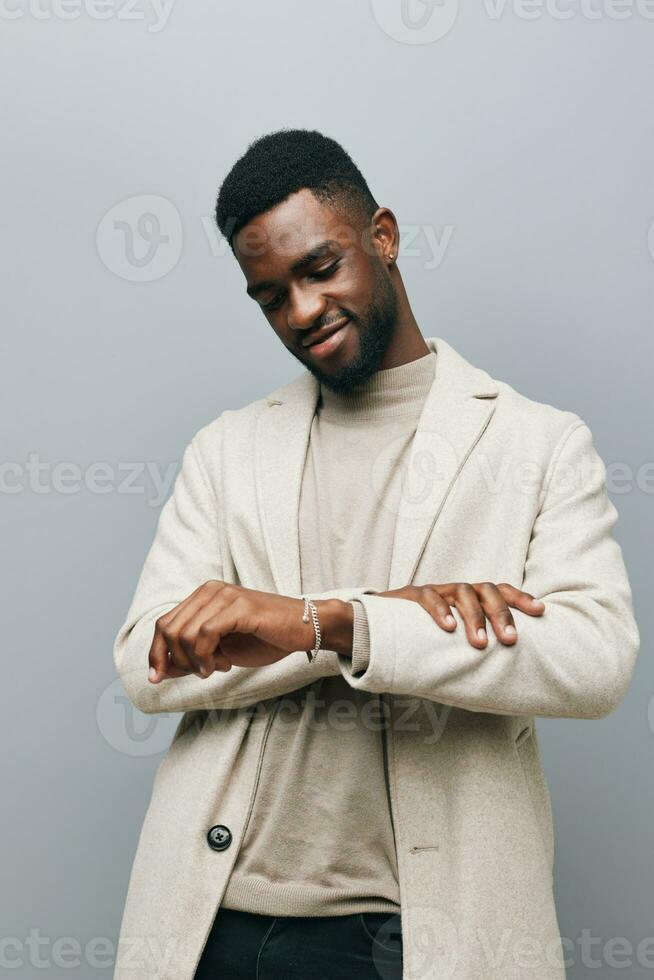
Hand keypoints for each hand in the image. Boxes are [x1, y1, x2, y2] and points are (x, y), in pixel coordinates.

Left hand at [148, 581, 314, 682]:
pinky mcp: (239, 606)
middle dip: (176, 661)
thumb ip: (192, 657)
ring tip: (215, 669)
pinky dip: (206, 656)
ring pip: (185, 633)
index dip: (155, 653)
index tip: (156, 678)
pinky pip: (206, 633)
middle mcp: (210, 591)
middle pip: (169, 629)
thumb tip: (161, 671)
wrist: (304, 628)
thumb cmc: (265, 638)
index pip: (164, 624)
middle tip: (199, 674)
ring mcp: (225, 596)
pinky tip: (221, 666)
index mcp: (202, 597)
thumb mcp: (221, 652)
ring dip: (194, 661)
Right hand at [377, 582, 543, 648]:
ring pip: (462, 592)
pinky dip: (440, 611)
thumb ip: (476, 647)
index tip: (540, 612)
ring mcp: (436, 590)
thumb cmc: (426, 637)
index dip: (522, 599)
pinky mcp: (411, 596)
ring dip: (474, 617)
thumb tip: (510, 674)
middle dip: (501, 614)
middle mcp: (457, 590)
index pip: (501, 591)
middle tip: (510, 640)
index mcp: (472, 598)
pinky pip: (428, 597)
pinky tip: (449, 628)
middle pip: (486, 590)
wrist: (379, 626)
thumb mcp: (456, 639)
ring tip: (481, 643)